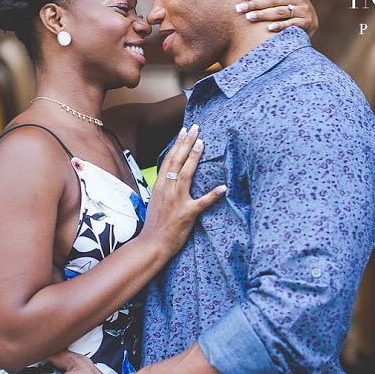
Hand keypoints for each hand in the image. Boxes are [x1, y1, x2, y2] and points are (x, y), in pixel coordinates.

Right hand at [140, 123, 226, 256]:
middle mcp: (167, 190)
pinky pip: (202, 203)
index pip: (169, 160)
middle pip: (177, 162)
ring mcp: (176, 201)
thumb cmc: (155, 224)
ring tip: (202, 144)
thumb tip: (173, 174)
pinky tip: (223, 187)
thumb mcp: (156, 200)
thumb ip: (164, 187)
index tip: (184, 130)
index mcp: (160, 186)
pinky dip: (213, 195)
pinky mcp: (187, 214)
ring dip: (194, 158)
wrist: (151, 245)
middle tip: (196, 128)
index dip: (177, 144)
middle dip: (186, 143)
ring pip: (186, 175)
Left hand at [235, 0, 318, 35]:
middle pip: (274, 0)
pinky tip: (268, 29)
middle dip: (255, 4)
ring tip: (248, 17)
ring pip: (280, 12)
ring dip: (263, 15)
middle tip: (240, 8)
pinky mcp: (306, 22)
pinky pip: (290, 24)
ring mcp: (304, 10)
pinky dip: (279, 26)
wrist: (309, 21)